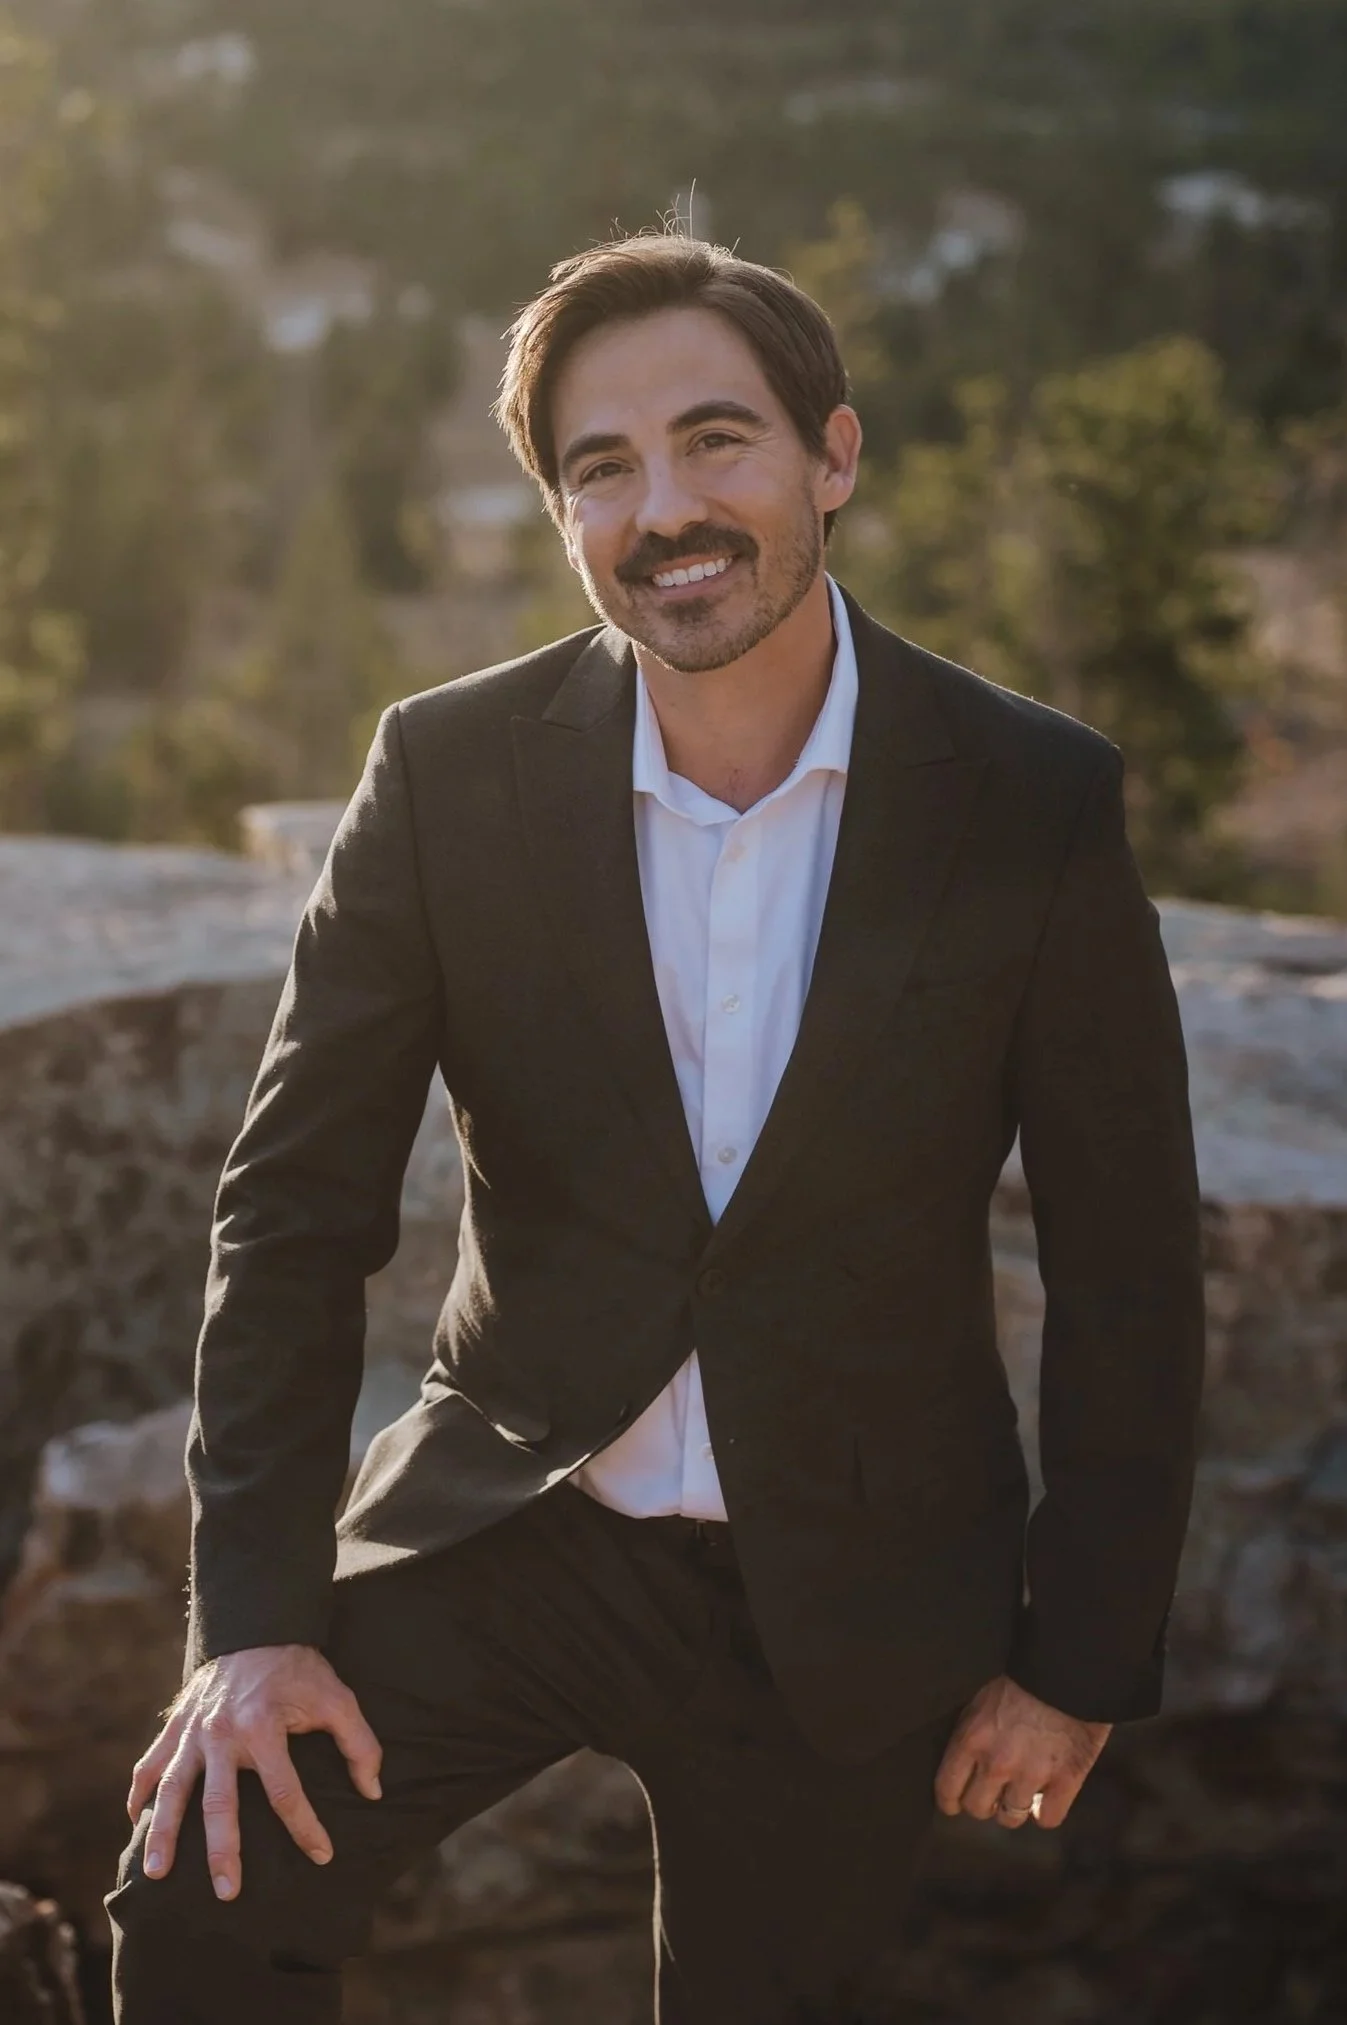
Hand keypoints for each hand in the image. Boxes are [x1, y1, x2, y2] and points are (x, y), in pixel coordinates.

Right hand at [126, 1644, 382, 1900]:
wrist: (256, 1627)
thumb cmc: (299, 1669)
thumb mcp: (337, 1698)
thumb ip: (360, 1743)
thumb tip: (374, 1791)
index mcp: (264, 1727)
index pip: (285, 1791)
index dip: (306, 1827)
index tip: (322, 1856)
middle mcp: (222, 1734)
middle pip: (219, 1803)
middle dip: (223, 1852)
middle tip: (227, 1893)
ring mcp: (193, 1731)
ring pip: (172, 1790)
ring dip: (163, 1833)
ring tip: (156, 1874)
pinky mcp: (175, 1726)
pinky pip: (150, 1764)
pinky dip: (139, 1793)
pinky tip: (134, 1822)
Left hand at [934, 1674, 1109, 1830]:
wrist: (1067, 1672)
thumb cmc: (1021, 1683)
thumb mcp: (981, 1703)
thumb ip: (971, 1736)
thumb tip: (964, 1766)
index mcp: (971, 1740)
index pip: (947, 1789)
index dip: (950, 1801)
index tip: (955, 1804)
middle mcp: (996, 1764)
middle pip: (977, 1809)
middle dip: (983, 1804)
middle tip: (993, 1794)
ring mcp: (1031, 1776)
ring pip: (1010, 1818)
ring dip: (1014, 1808)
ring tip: (1021, 1796)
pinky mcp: (1065, 1782)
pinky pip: (1047, 1819)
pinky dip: (1045, 1813)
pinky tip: (1046, 1800)